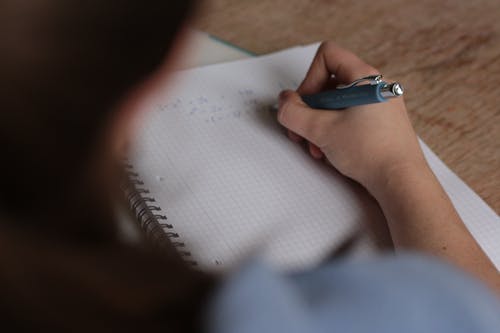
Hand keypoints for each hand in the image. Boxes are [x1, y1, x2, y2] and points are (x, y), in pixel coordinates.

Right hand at [277, 41, 427, 192]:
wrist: (401, 182)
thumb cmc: (373, 153)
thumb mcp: (322, 130)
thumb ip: (294, 113)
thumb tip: (284, 102)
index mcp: (366, 78)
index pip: (328, 56)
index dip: (309, 78)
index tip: (306, 104)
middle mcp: (375, 87)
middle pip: (329, 83)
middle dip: (310, 109)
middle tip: (303, 130)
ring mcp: (379, 105)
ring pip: (337, 104)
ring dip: (319, 124)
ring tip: (318, 147)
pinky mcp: (380, 123)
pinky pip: (349, 117)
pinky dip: (334, 131)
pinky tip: (331, 152)